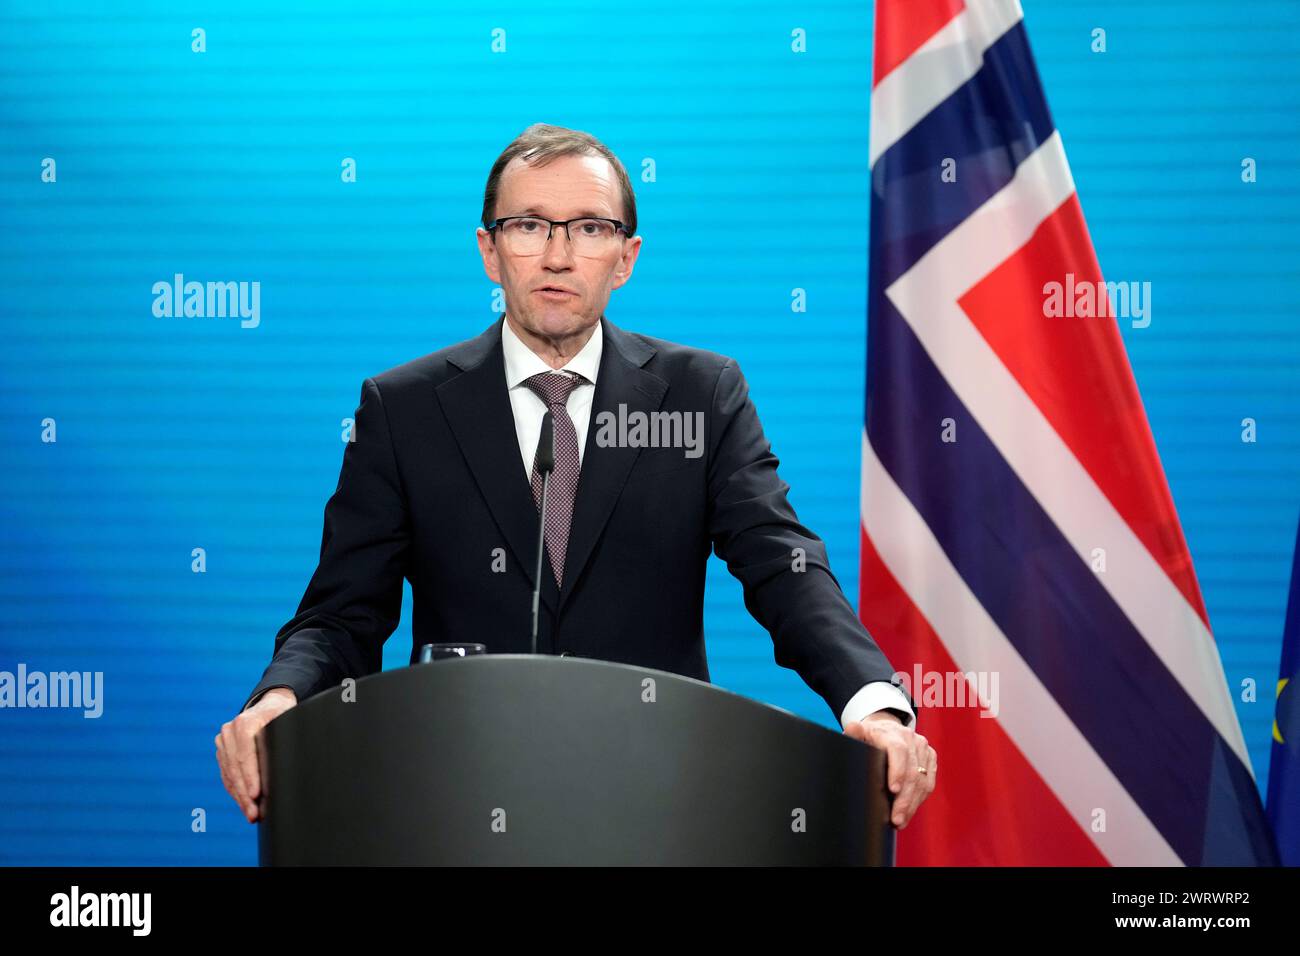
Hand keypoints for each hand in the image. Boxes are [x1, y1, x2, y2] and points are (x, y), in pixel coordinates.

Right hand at [215, 688, 296, 822]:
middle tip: (254, 813)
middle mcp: (230, 731)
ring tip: (251, 814)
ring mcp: (223, 740)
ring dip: (239, 797)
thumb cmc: (283, 715)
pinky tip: (243, 804)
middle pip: (236, 768)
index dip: (250, 777)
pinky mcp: (222, 750)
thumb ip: (285, 740)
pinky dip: (234, 791)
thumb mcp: (288, 721)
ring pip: (229, 774)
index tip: (256, 795)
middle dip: (245, 794)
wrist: (269, 704)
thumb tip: (290, 766)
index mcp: (245, 722)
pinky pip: (226, 775)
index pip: (246, 755)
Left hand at [844, 710, 935, 828]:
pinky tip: (910, 811)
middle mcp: (910, 738)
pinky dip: (920, 799)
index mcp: (891, 732)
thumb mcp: (859, 734)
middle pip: (912, 771)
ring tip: (901, 820)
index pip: (898, 750)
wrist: (887, 728)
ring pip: (922, 780)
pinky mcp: (930, 757)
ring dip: (912, 804)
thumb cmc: (870, 736)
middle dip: (904, 799)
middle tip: (896, 818)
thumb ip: (854, 733)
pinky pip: (929, 782)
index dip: (898, 771)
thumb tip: (852, 728)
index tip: (893, 790)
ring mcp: (922, 748)